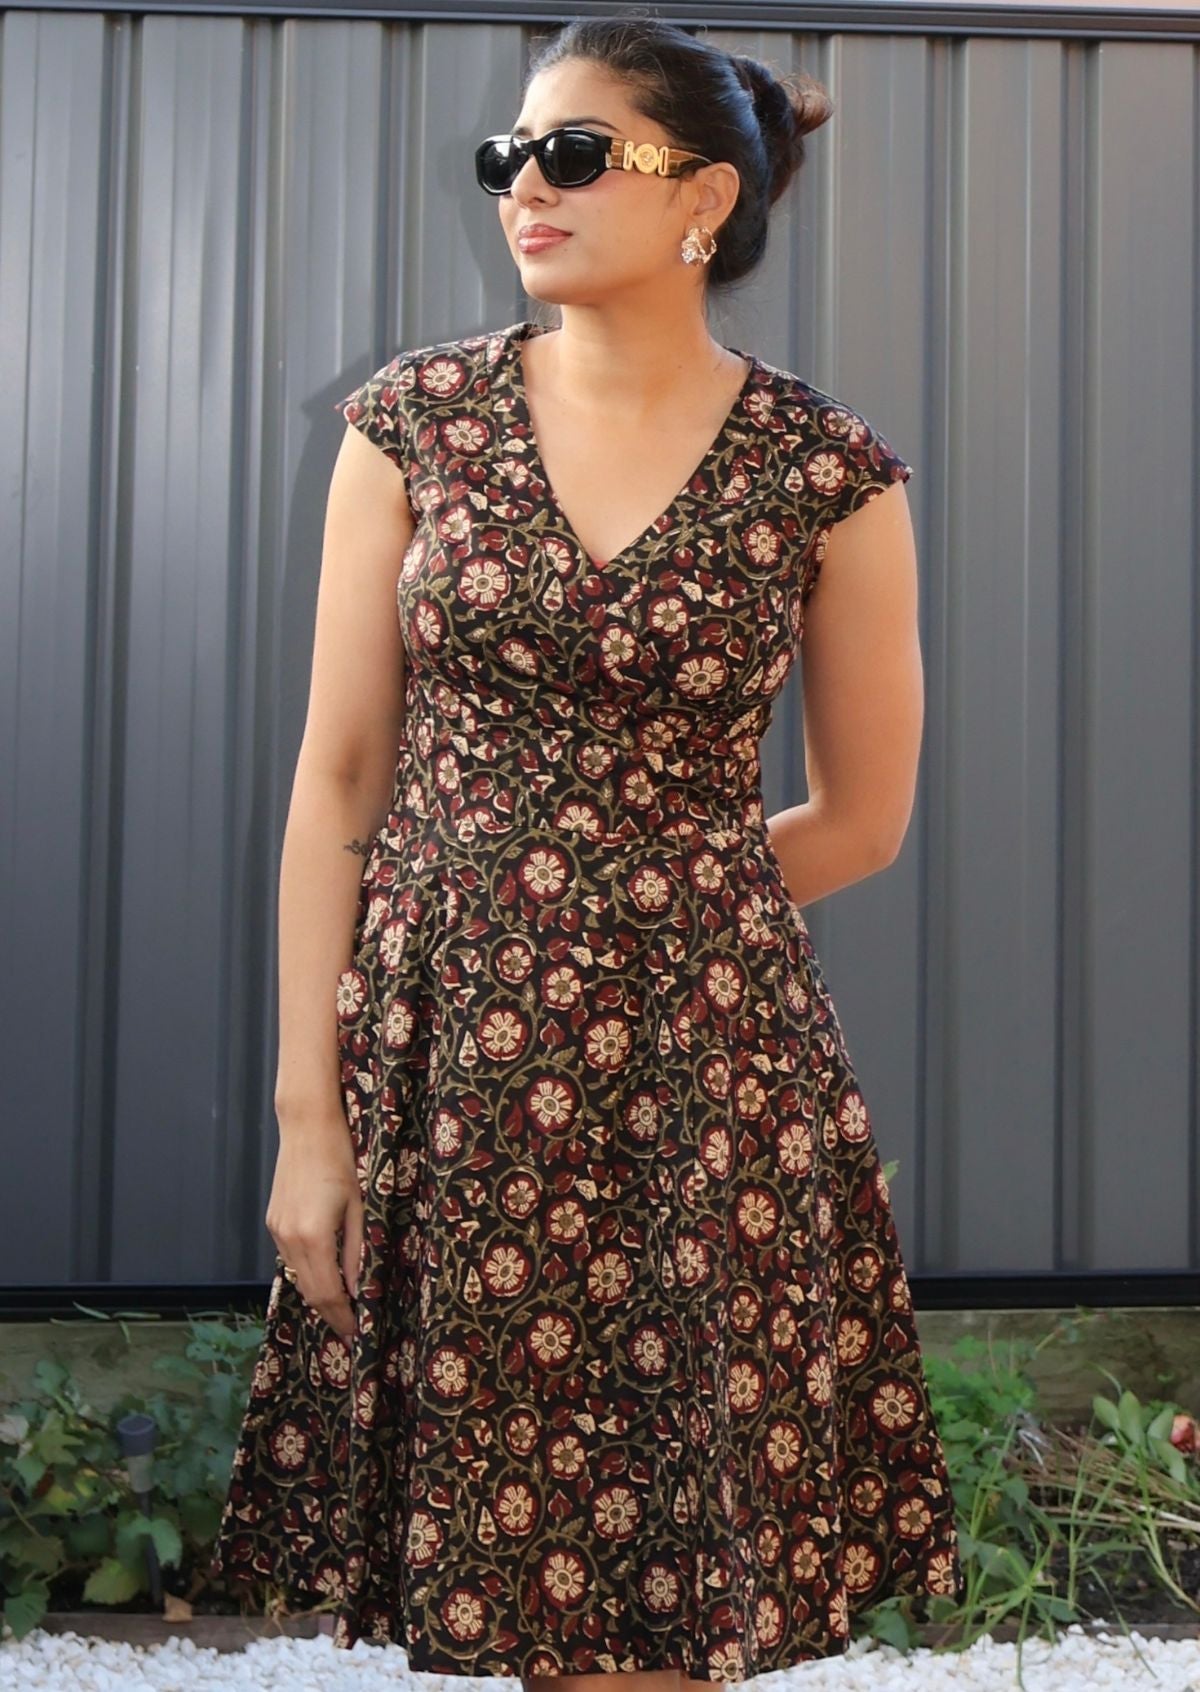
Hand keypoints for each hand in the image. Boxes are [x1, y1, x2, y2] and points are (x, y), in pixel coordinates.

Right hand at [265, 1115, 363, 1340]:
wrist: (307, 1128)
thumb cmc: (341, 1161)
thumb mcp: (357, 1207)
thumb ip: (355, 1251)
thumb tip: (356, 1289)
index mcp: (314, 1236)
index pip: (328, 1292)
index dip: (342, 1317)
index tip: (356, 1333)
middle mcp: (289, 1239)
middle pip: (309, 1292)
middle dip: (330, 1314)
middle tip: (349, 1329)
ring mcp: (277, 1231)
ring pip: (297, 1277)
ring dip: (317, 1295)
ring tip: (340, 1307)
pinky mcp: (272, 1223)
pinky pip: (290, 1259)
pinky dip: (307, 1273)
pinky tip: (323, 1275)